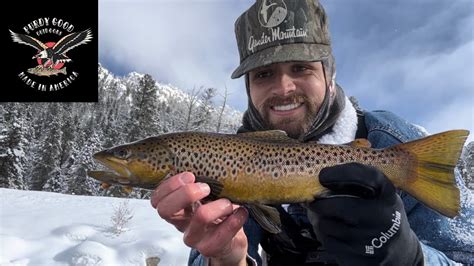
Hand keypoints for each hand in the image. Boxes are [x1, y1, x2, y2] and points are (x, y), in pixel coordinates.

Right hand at [150, 172, 248, 265]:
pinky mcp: (210, 248)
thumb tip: (210, 160)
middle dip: (186, 193)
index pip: (157, 199)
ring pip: (200, 217)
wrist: (232, 241)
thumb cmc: (218, 212)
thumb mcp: (207, 196)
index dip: (169, 186)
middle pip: (165, 210)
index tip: (190, 175)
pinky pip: (221, 234)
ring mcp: (193, 237)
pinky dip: (235, 220)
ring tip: (229, 203)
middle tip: (206, 188)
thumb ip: (202, 182)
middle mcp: (181, 223)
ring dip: (219, 204)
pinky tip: (240, 212)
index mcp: (177, 208)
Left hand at [306, 163, 422, 265]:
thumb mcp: (377, 192)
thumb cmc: (378, 211)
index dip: (342, 173)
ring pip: (330, 226)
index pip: (368, 177)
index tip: (323, 175)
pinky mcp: (362, 256)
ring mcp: (374, 239)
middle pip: (342, 207)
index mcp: (388, 194)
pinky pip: (329, 242)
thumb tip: (335, 149)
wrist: (396, 251)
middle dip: (322, 203)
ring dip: (320, 220)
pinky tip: (332, 230)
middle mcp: (385, 217)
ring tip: (325, 216)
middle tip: (314, 200)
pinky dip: (323, 235)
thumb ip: (358, 173)